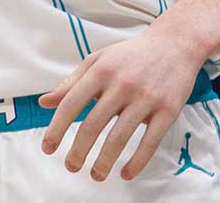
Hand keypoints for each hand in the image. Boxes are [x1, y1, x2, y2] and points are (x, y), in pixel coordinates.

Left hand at [36, 27, 206, 181]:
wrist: (175, 44)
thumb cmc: (130, 55)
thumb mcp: (98, 60)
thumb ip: (71, 83)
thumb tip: (44, 103)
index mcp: (100, 71)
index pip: (71, 104)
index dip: (57, 129)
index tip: (48, 148)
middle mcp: (122, 84)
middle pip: (93, 125)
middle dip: (78, 151)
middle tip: (70, 167)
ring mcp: (146, 97)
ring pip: (120, 137)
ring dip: (104, 162)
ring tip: (96, 175)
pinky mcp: (168, 110)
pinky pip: (150, 142)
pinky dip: (137, 162)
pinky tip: (126, 173)